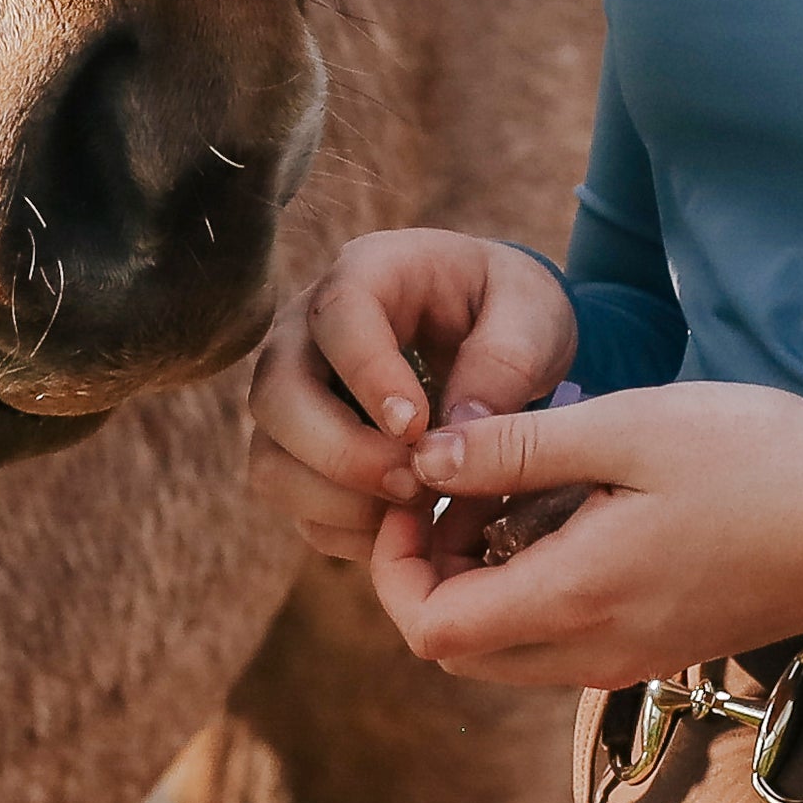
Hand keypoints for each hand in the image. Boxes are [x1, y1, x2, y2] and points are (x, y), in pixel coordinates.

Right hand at [244, 228, 579, 563]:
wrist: (495, 335)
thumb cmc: (510, 313)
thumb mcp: (533, 316)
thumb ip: (504, 363)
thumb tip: (454, 434)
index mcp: (368, 273)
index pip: (337, 316)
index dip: (369, 376)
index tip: (418, 428)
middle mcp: (307, 333)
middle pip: (276, 394)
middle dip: (341, 452)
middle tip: (415, 483)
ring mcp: (294, 396)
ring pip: (269, 459)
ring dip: (335, 500)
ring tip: (413, 510)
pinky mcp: (299, 453)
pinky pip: (293, 504)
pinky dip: (342, 529)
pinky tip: (403, 528)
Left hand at [366, 382, 802, 689]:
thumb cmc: (758, 459)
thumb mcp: (628, 427)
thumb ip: (517, 448)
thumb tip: (425, 461)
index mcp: (578, 599)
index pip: (428, 629)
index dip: (394, 562)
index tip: (417, 489)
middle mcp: (594, 651)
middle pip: (456, 650)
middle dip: (425, 573)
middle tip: (452, 487)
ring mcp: (629, 658)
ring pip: (504, 651)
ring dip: (476, 581)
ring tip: (504, 490)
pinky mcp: (656, 647)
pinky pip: (555, 642)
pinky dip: (527, 590)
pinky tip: (559, 513)